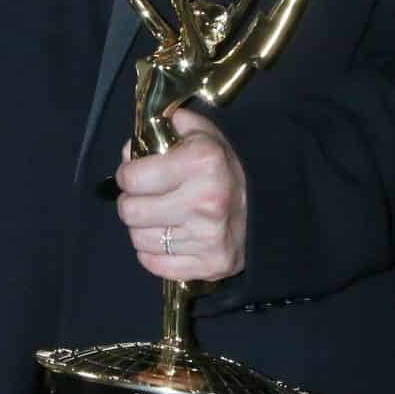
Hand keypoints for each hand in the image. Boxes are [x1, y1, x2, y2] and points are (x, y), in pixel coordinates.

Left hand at [114, 107, 246, 282]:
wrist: (267, 207)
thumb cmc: (224, 170)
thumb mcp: (204, 135)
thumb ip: (169, 128)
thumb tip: (131, 147)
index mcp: (202, 163)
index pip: (132, 178)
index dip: (127, 174)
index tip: (134, 174)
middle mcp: (205, 201)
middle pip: (131, 212)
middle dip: (131, 203)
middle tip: (143, 198)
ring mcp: (208, 238)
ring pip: (139, 240)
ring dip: (143, 229)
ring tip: (161, 217)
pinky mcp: (210, 265)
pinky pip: (154, 264)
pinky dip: (155, 253)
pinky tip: (171, 237)